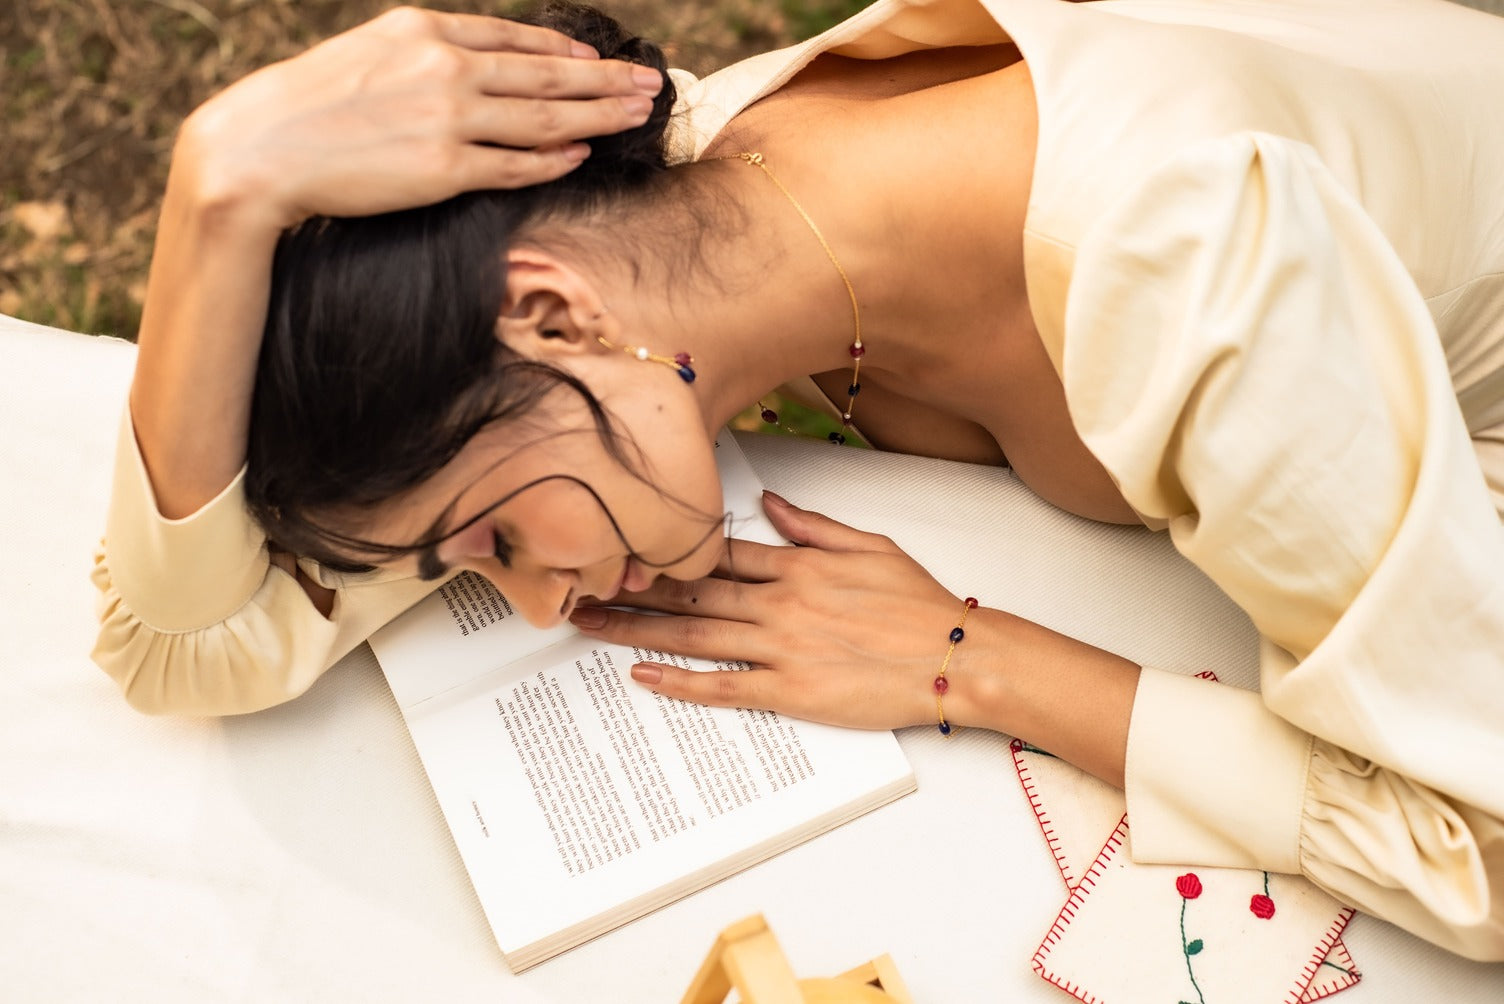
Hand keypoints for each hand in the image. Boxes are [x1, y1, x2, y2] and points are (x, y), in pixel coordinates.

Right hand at [175, 6, 664, 228]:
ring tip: (636, 117)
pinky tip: (583, 156)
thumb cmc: (308, 106)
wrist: (260, 148)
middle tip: (650, 86)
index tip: (601, 61)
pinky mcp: (444, 168)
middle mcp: (445, 67)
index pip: (515, 39)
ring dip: (600, 117)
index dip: (566, 52)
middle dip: (606, 81)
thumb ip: (425, 58)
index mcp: (425, 31)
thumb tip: (477, 71)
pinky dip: (554, 160)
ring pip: (546, 118)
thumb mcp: (368, 56)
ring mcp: (448, 118)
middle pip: (548, 76)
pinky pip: (516, 165)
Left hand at [568, 491, 974, 730]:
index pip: (718, 551)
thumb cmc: (919, 606)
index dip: (666, 547)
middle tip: (580, 584)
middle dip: (630, 586)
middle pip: (689, 591)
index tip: (626, 543)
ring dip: (635, 628)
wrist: (954, 656)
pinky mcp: (790, 691)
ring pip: (693, 635)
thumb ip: (814, 526)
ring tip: (588, 623)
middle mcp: (780, 602)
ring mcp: (781, 647)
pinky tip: (641, 674)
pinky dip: (679, 681)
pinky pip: (723, 686)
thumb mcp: (871, 546)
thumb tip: (773, 503)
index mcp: (798, 565)